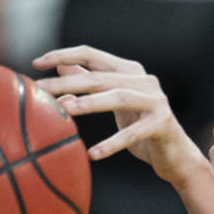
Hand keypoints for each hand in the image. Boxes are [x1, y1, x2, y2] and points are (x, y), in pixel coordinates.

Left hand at [32, 46, 207, 185]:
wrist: (176, 158)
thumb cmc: (141, 132)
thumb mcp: (114, 106)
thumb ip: (92, 84)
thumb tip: (61, 66)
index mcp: (130, 72)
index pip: (92, 54)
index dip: (63, 55)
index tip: (36, 63)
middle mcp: (145, 81)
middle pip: (100, 76)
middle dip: (68, 81)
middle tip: (41, 89)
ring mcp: (156, 101)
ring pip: (117, 97)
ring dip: (89, 103)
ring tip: (66, 110)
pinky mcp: (163, 124)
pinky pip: (134, 133)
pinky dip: (112, 144)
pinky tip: (93, 154)